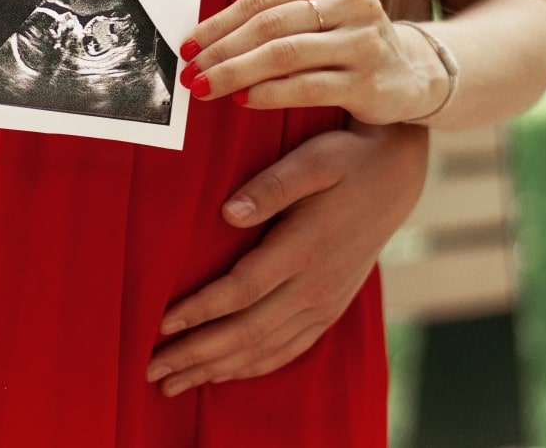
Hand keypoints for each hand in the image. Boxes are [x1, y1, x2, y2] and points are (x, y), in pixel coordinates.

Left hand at [145, 120, 427, 395]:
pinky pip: (288, 350)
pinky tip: (223, 374)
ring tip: (173, 384)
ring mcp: (324, 302)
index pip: (241, 291)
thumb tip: (228, 212)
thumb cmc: (345, 161)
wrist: (395, 177)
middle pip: (246, 331)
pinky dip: (252, 367)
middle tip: (151, 371)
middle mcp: (315, 285)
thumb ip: (270, 187)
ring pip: (264, 349)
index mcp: (304, 249)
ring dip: (216, 369)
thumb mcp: (311, 161)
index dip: (199, 311)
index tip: (160, 325)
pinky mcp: (330, 308)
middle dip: (196, 355)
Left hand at [178, 0, 445, 124]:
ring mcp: (364, 40)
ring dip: (235, 73)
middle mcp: (354, 0)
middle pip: (270, 25)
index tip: (187, 45)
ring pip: (284, 55)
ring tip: (204, 87)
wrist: (411, 73)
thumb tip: (203, 40)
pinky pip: (307, 86)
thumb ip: (274, 16)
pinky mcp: (368, 81)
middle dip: (221, 51)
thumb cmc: (345, 40)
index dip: (218, 22)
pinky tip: (241, 99)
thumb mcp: (318, 13)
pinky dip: (268, 93)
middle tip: (189, 71)